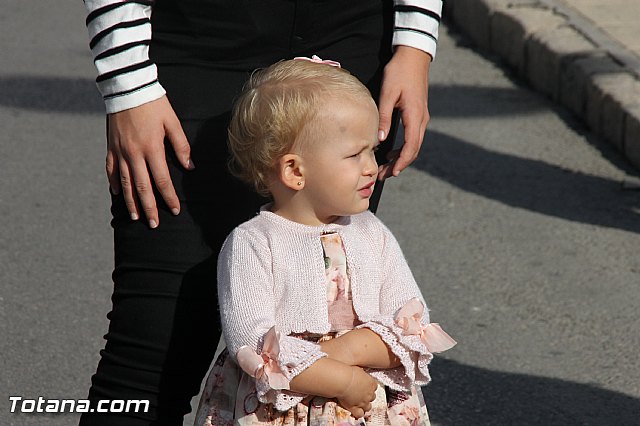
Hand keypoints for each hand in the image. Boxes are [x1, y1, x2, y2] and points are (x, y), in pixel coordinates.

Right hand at [106, 96, 193, 227]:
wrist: (127, 87)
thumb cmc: (153, 103)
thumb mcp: (172, 122)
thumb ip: (181, 146)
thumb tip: (190, 167)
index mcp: (152, 148)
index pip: (162, 180)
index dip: (168, 197)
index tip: (174, 210)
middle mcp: (134, 153)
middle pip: (142, 187)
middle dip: (149, 207)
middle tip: (154, 224)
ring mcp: (120, 151)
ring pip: (125, 183)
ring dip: (131, 202)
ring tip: (136, 217)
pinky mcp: (110, 146)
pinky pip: (110, 170)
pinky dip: (114, 184)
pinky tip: (117, 195)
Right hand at [335, 366, 377, 418]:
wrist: (342, 380)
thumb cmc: (348, 372)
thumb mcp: (357, 369)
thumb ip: (361, 374)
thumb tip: (359, 372)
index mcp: (371, 383)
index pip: (374, 387)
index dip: (369, 387)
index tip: (364, 386)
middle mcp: (369, 394)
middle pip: (372, 397)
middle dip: (367, 397)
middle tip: (360, 395)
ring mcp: (363, 402)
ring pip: (368, 407)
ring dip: (364, 406)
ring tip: (358, 404)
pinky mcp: (355, 408)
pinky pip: (360, 414)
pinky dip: (358, 413)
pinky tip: (354, 410)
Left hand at [377, 45, 431, 179]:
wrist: (413, 56)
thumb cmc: (399, 72)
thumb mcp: (388, 93)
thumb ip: (384, 117)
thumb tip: (381, 140)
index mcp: (415, 116)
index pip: (411, 146)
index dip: (402, 162)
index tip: (392, 172)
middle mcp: (422, 119)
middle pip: (413, 150)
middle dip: (399, 165)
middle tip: (383, 175)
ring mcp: (422, 117)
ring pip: (414, 145)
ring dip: (401, 158)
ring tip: (385, 167)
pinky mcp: (419, 114)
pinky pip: (413, 137)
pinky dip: (403, 148)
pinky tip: (390, 151)